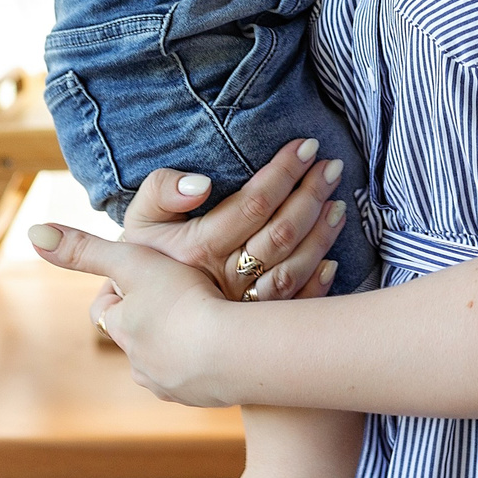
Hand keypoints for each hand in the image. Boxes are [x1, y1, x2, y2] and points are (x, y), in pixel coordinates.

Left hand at [28, 220, 235, 403]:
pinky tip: (226, 344)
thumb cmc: (182, 301)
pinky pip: (199, 377)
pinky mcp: (202, 397)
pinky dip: (206, 362)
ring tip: (205, 320)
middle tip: (175, 294)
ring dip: (177, 342)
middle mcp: (140, 364)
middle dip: (149, 319)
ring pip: (166, 359)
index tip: (137, 274)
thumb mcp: (134, 262)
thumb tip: (34, 232)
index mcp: (123, 328)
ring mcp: (171, 384)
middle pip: (135, 337)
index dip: (118, 290)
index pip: (105, 308)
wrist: (233, 351)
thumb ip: (87, 249)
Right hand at [108, 137, 350, 302]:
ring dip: (321, 234)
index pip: (253, 204)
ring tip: (339, 202)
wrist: (139, 319)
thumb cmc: (141, 261)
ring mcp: (240, 309)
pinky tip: (332, 261)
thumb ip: (161, 191)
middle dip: (311, 195)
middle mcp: (223, 279)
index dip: (283, 172)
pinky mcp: (250, 330)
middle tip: (333, 166)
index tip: (306, 146)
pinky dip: (316, 285)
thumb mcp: (138, 220)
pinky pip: (292, 308)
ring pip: (292, 268)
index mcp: (197, 248)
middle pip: (280, 233)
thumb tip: (202, 184)